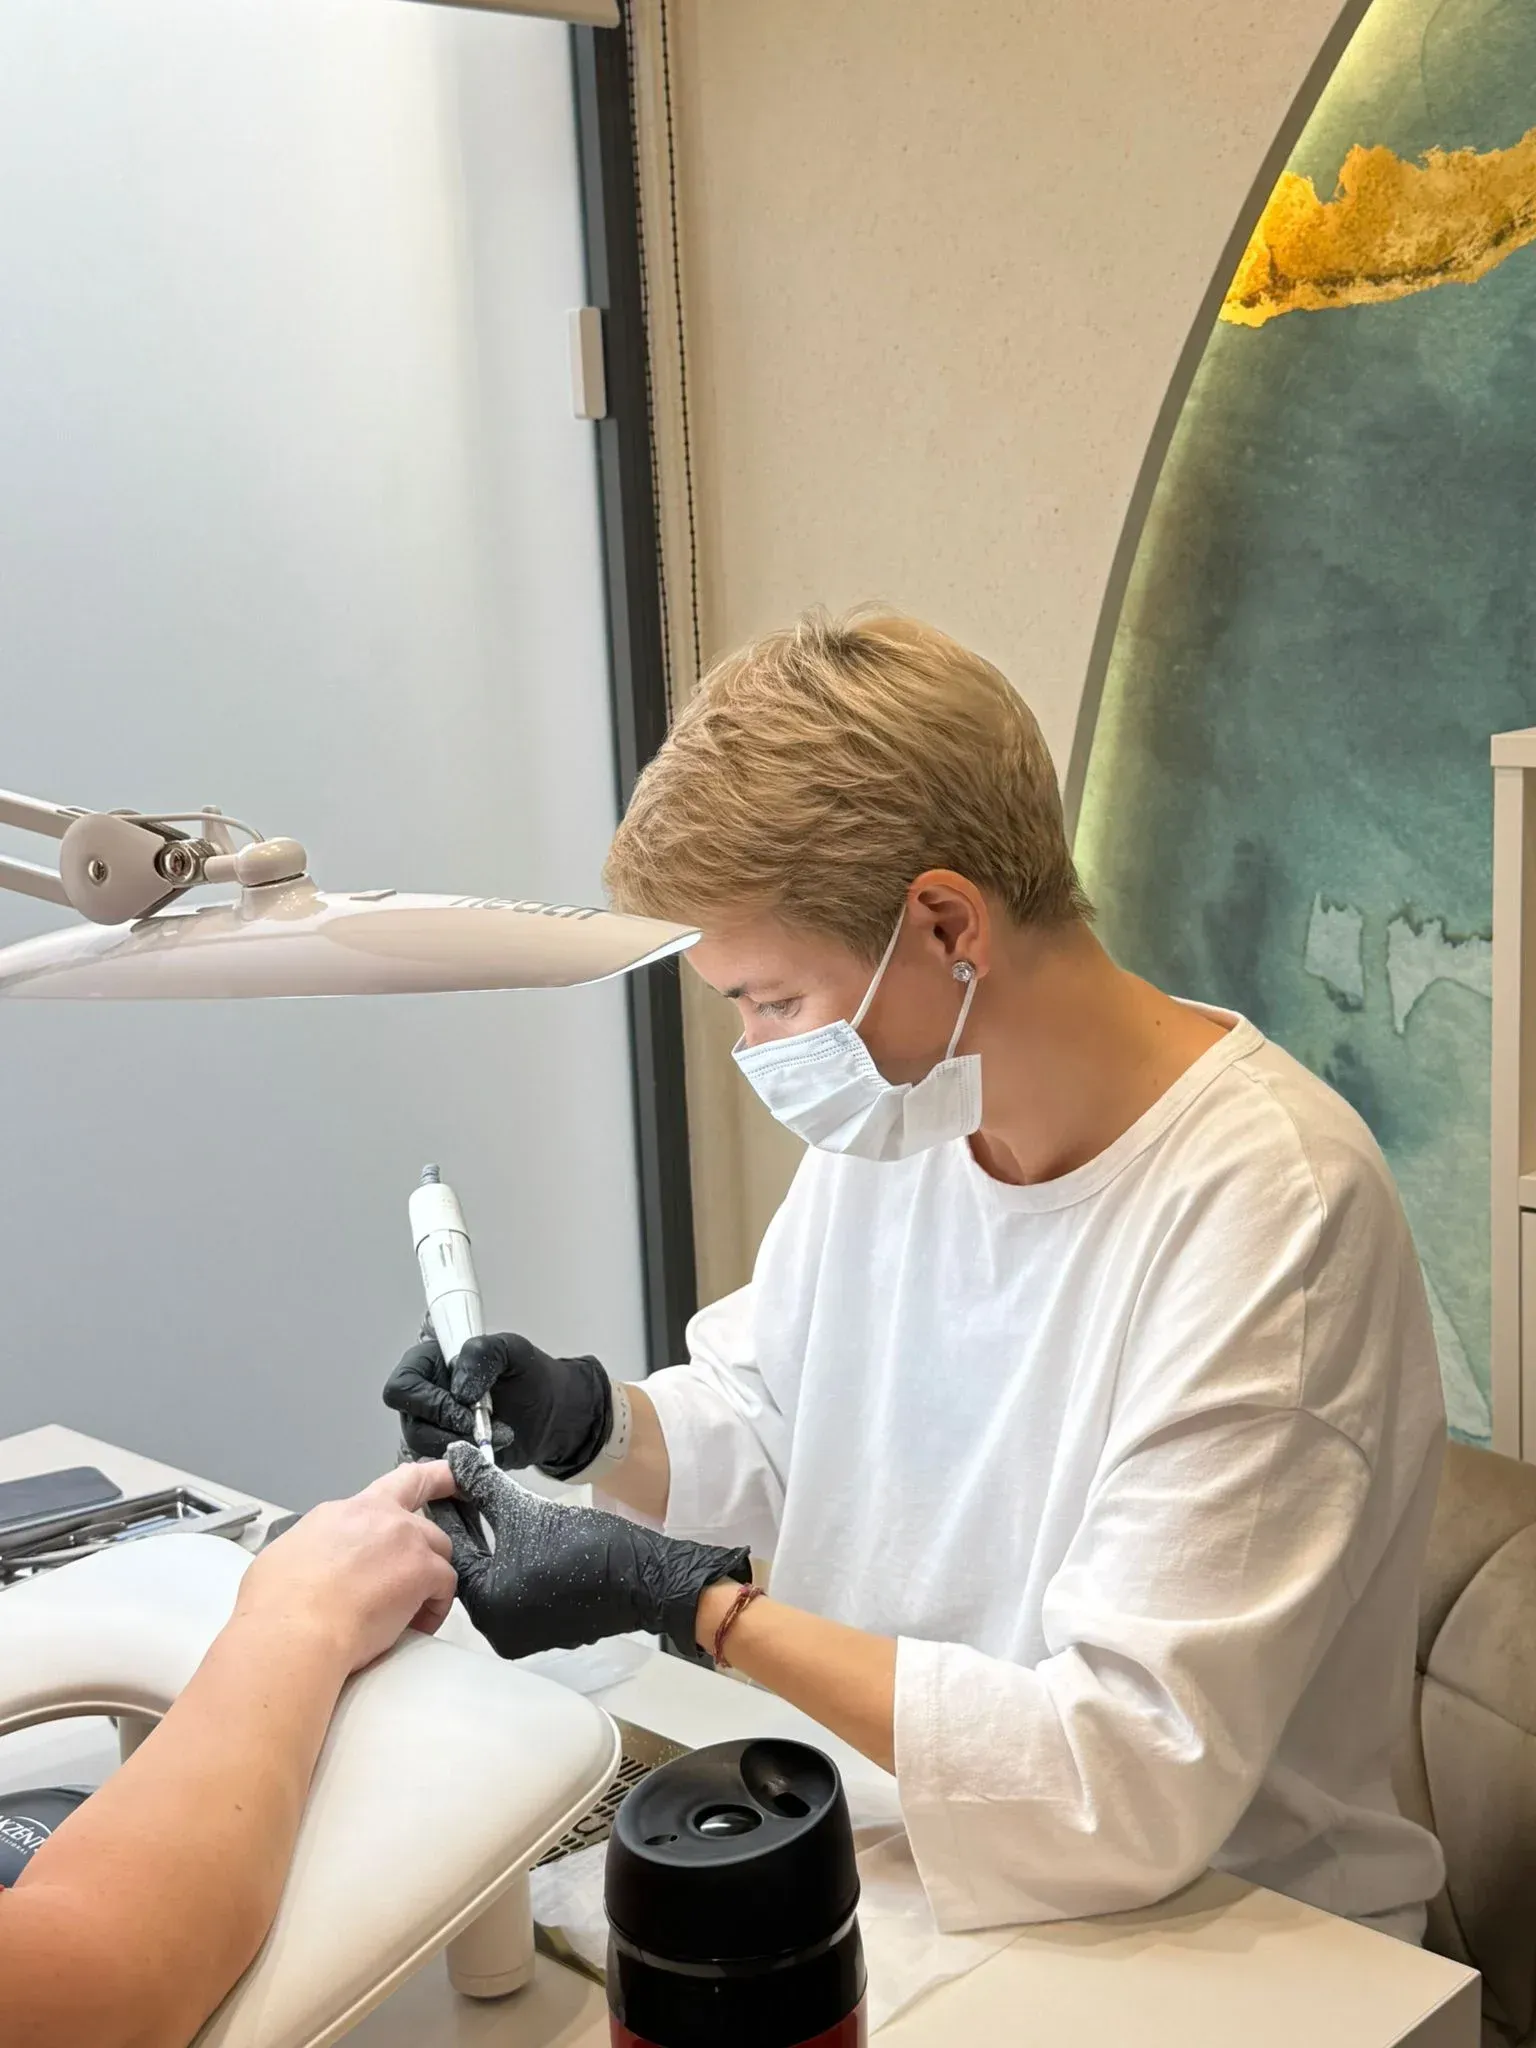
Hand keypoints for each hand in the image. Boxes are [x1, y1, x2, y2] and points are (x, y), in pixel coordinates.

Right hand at [236, 1462, 457, 1675]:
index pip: (390, 1486)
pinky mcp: (423, 1570)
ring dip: (428, 1579)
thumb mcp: (285, 1557)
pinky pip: (445, 1586)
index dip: (423, 1478)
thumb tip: (316, 1569)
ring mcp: (406, 1540)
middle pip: (424, 1521)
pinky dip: (435, 1607)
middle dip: (429, 1542)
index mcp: (343, 1512)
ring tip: (407, 1614)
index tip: (443, 1475)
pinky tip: (415, 1627)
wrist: (296, 1630)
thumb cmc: (278, 1604)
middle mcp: (379, 1516)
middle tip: (428, 1567)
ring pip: (438, 1552)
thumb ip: (315, 1551)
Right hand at [383, 1330, 612, 1480]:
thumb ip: (482, 1354)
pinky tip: (493, 1449)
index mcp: (429, 1363)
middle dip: (448, 1426)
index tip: (463, 1401)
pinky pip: (442, 1469)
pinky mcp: (450, 1457)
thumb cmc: (529, 1376)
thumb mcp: (511, 1350)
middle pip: (411, 1421)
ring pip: (425, 1449)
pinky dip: (469, 1461)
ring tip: (498, 1433)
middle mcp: (425, 1397)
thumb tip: (459, 1390)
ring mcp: (435, 1430)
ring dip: (464, 1444)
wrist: (552, 1413)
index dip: (427, 1399)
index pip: (403, 1384)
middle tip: (480, 1423)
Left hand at [434, 1441, 749, 1661]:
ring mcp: (523, 1633)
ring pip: (494, 1579)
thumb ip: (484, 1486)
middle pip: (472, 1568)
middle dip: (469, 1528)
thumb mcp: (528, 1509)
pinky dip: (511, 1562)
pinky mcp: (544, 1628)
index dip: (448, 1513)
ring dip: (490, 1544)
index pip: (454, 1552)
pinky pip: (514, 1590)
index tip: (442, 1486)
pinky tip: (515, 1534)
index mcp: (489, 1606)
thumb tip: (456, 1458)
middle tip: (462, 1491)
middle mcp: (499, 1629)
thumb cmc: (588, 1547)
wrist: (645, 1576)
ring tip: (487, 1506)